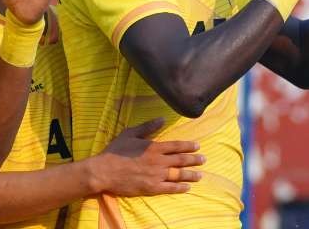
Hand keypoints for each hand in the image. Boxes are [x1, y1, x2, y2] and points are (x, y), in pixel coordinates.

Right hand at [88, 119, 204, 195]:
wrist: (104, 171)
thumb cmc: (116, 151)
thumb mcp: (130, 133)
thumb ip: (148, 126)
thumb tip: (162, 119)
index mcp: (154, 147)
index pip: (176, 146)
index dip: (188, 146)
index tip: (198, 146)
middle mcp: (158, 161)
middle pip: (181, 160)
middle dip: (194, 160)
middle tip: (204, 160)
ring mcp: (156, 175)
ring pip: (178, 174)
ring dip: (191, 174)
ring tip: (200, 175)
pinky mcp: (151, 188)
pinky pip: (169, 188)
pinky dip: (180, 188)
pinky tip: (187, 187)